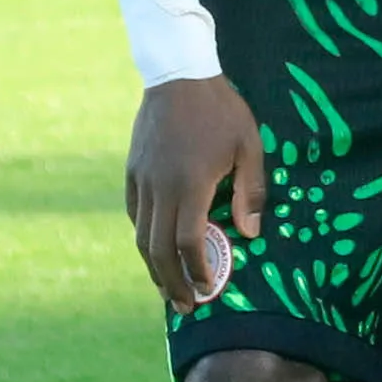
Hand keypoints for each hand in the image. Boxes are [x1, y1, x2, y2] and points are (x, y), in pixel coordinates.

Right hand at [127, 76, 266, 304]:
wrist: (178, 75)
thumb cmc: (221, 111)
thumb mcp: (249, 146)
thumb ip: (250, 192)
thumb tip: (249, 235)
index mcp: (189, 184)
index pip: (187, 242)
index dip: (197, 270)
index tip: (208, 289)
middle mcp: (159, 188)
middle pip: (158, 249)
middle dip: (171, 282)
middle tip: (184, 307)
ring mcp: (141, 180)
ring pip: (141, 235)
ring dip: (153, 267)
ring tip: (167, 289)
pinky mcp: (132, 172)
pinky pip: (135, 214)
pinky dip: (144, 238)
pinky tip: (155, 250)